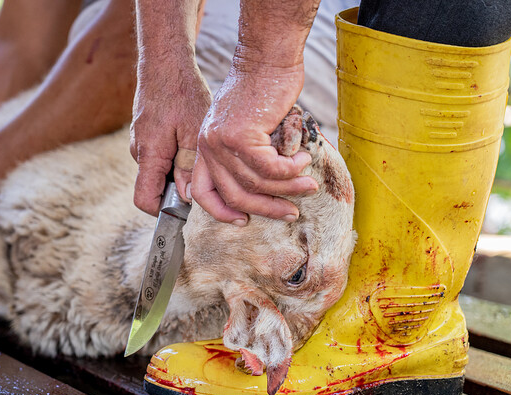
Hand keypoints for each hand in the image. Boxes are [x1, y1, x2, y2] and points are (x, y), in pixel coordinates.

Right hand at [130, 61, 211, 214]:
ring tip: (201, 157)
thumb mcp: (194, 130)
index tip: (187, 209)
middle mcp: (139, 152)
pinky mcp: (145, 135)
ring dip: (178, 172)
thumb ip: (188, 166)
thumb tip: (186, 197)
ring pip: (159, 171)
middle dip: (177, 191)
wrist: (164, 62)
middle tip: (205, 180)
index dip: (163, 212)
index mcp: (150, 154)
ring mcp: (140, 143)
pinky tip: (192, 143)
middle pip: (154, 187)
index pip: (145, 200)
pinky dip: (175, 158)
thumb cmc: (182, 91)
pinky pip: (159, 156)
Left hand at [191, 63, 316, 224]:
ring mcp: (221, 141)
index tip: (242, 220)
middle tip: (290, 214)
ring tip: (308, 186)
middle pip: (233, 194)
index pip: (202, 191)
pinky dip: (290, 170)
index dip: (220, 212)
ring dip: (287, 188)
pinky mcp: (240, 135)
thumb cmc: (263, 90)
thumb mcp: (248, 127)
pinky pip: (269, 168)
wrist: (267, 58)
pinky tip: (303, 162)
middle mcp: (208, 145)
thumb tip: (271, 188)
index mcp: (206, 146)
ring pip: (255, 183)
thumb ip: (250, 155)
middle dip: (265, 209)